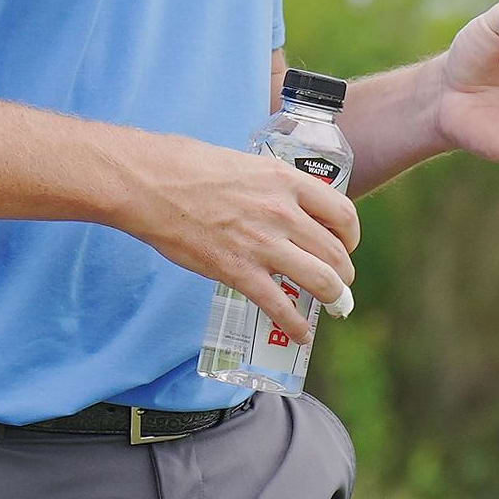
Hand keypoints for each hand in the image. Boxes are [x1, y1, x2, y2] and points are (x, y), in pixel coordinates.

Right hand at [108, 132, 361, 336]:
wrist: (148, 183)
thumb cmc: (185, 166)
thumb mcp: (243, 164)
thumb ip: (268, 185)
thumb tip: (277, 202)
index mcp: (286, 180)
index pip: (343, 213)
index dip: (350, 235)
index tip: (344, 244)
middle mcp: (284, 213)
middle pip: (336, 252)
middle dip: (343, 273)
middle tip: (339, 282)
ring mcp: (263, 244)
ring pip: (322, 281)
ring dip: (333, 298)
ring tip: (332, 307)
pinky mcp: (238, 271)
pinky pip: (280, 307)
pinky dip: (296, 326)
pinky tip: (301, 334)